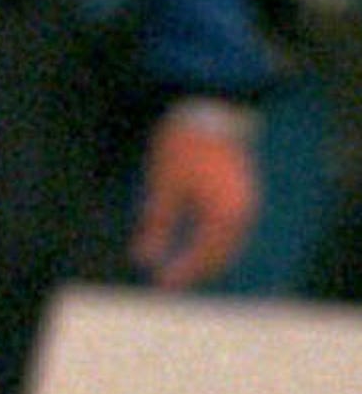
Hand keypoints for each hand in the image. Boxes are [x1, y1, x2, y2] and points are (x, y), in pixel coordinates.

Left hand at [131, 109, 257, 288]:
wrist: (214, 108)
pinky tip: (196, 240)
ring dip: (206, 257)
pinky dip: (213, 240)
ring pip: (228, 243)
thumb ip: (157, 223)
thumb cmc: (185, 144)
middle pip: (220, 255)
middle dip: (195, 270)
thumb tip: (144, 258)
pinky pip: (231, 228)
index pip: (204, 257)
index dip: (183, 273)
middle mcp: (244, 215)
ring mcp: (248, 204)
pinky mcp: (244, 193)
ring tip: (182, 266)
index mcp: (225, 217)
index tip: (161, 285)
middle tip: (170, 281)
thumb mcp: (164, 184)